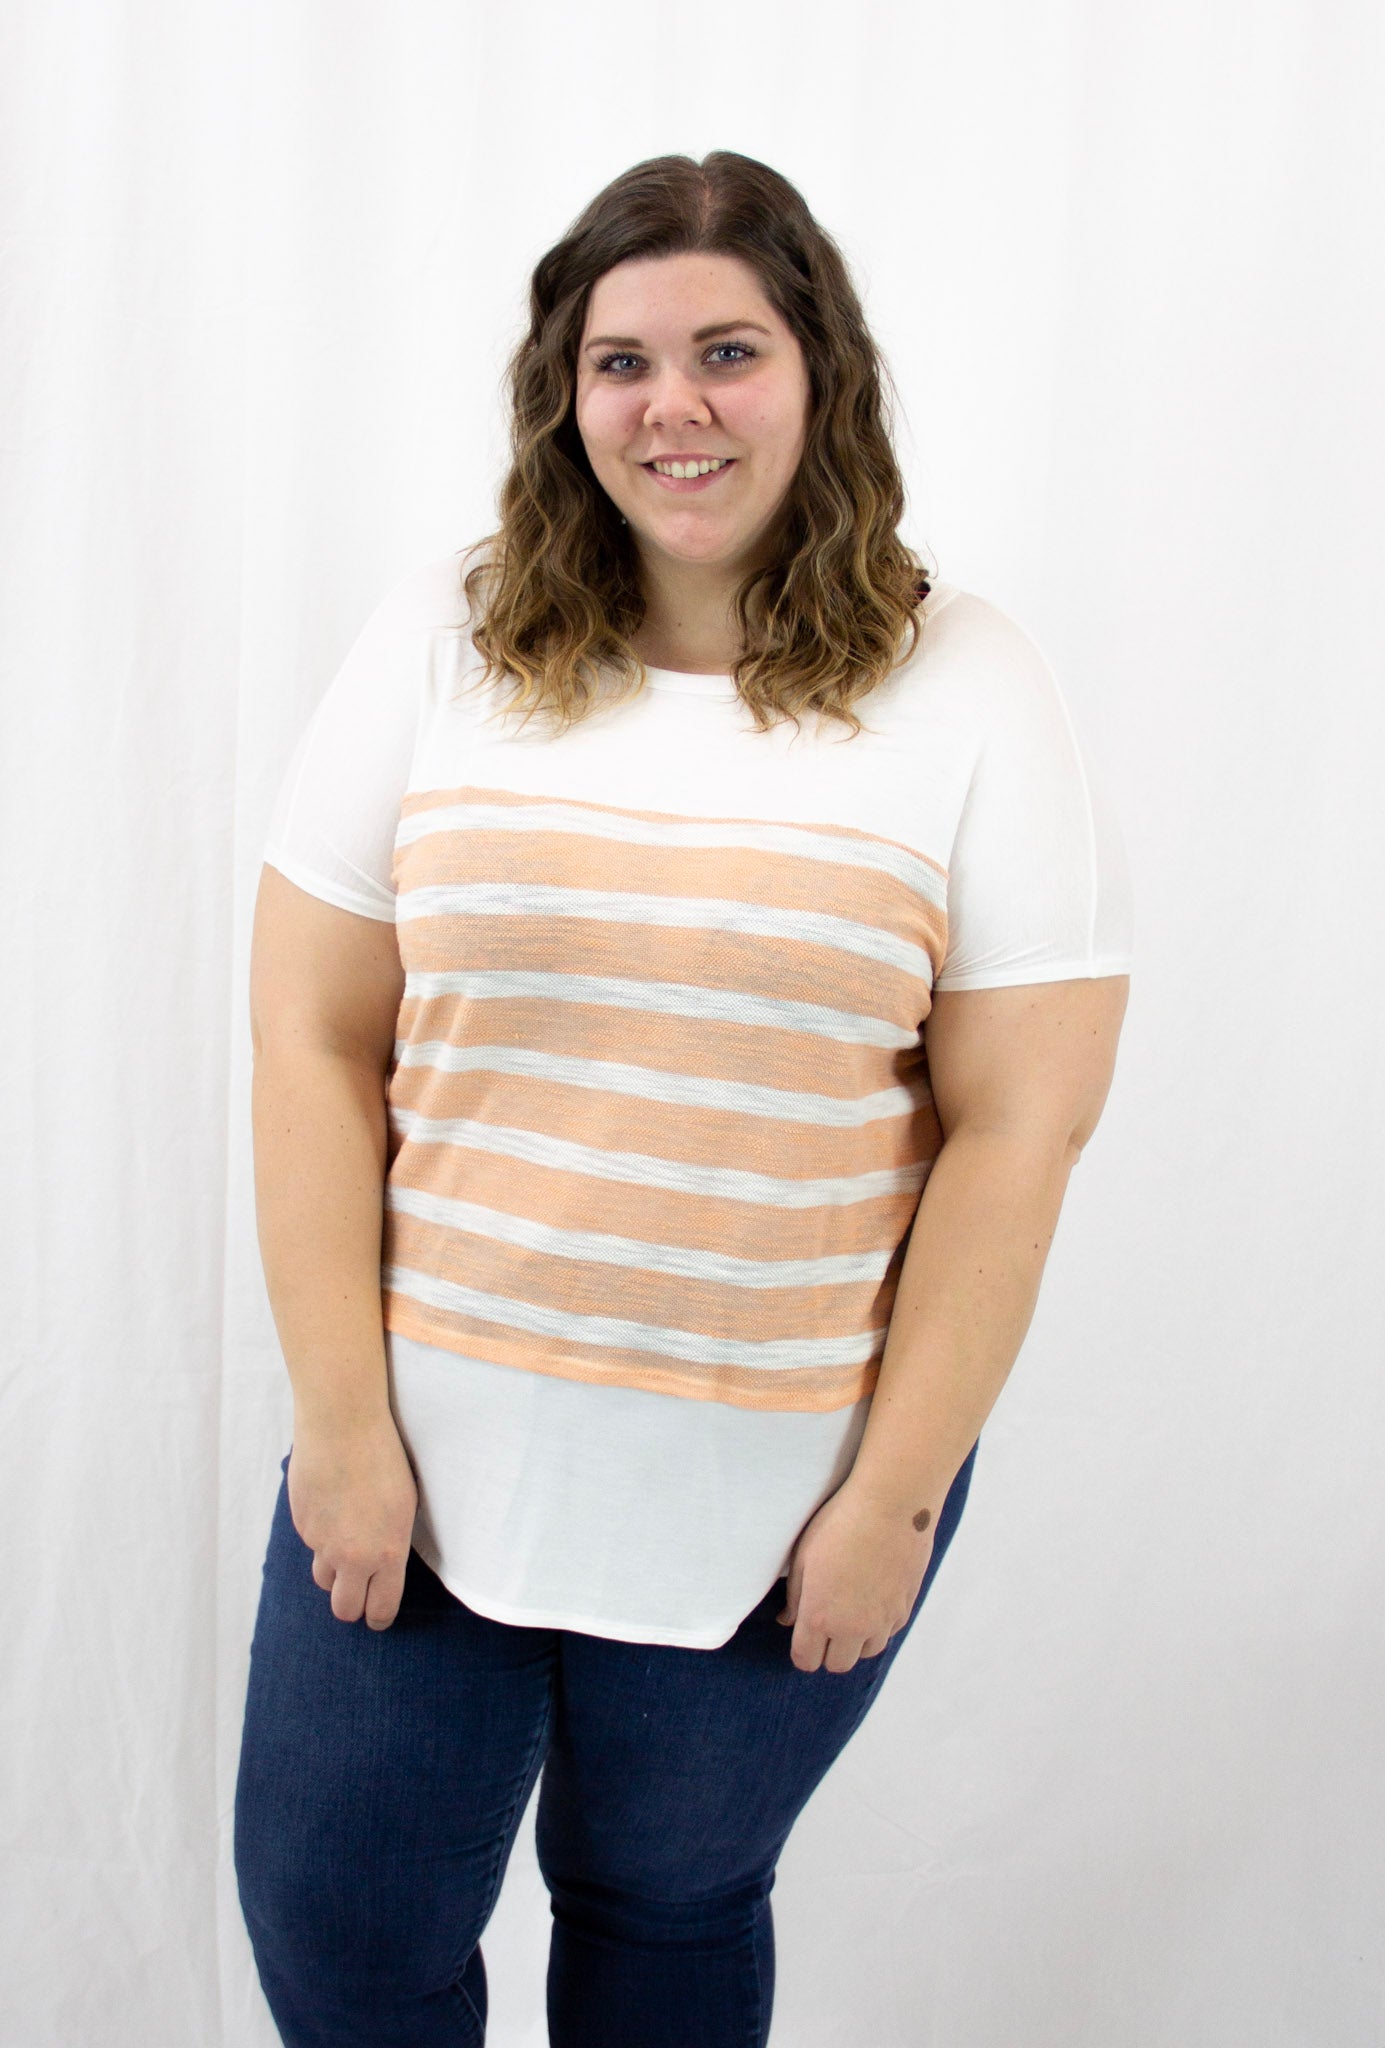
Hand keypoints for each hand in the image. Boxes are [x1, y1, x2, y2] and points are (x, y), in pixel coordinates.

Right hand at [287, 1417, 418, 1630]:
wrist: (342, 1424)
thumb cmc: (384, 1456)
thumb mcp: (405, 1503)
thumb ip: (394, 1541)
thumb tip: (385, 1562)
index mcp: (388, 1552)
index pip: (380, 1608)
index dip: (379, 1617)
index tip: (378, 1617)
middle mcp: (352, 1555)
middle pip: (344, 1609)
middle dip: (351, 1606)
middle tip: (358, 1594)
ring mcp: (322, 1542)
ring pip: (323, 1578)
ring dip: (334, 1572)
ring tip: (346, 1546)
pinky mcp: (302, 1524)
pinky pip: (311, 1544)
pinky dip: (321, 1536)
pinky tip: (332, 1508)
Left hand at [777, 1481, 937, 1673]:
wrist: (890, 1505)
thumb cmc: (840, 1524)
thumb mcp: (804, 1556)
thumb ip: (794, 1596)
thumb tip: (788, 1619)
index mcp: (820, 1617)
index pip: (806, 1660)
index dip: (802, 1651)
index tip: (803, 1636)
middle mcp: (853, 1627)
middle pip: (838, 1664)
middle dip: (828, 1651)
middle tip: (826, 1624)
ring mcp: (882, 1620)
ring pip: (867, 1651)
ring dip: (856, 1640)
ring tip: (850, 1610)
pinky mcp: (904, 1608)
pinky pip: (889, 1631)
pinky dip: (879, 1624)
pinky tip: (872, 1597)